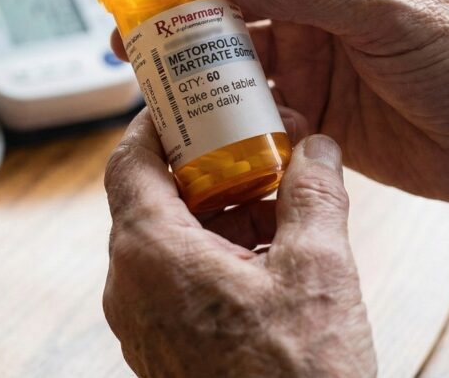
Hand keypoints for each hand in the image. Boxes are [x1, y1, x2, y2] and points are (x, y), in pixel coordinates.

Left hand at [103, 111, 375, 376]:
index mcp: (150, 254)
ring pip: (169, 241)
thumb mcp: (319, 270)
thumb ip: (316, 194)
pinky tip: (273, 258)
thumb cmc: (298, 377)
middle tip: (255, 146)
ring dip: (219, 214)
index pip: (128, 159)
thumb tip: (320, 148)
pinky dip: (217, 256)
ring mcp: (142, 324)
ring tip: (279, 203)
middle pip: (151, 198)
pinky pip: (177, 282)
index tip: (190, 99)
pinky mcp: (164, 349)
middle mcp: (129, 287)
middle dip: (207, 167)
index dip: (158, 121)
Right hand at [112, 0, 448, 264]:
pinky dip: (228, 103)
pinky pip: (252, 93)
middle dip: (182, 5)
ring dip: (196, 58)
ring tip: (153, 79)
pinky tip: (205, 117)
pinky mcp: (308, 96)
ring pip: (234, 41)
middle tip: (133, 32)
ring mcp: (311, 43)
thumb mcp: (384, 9)